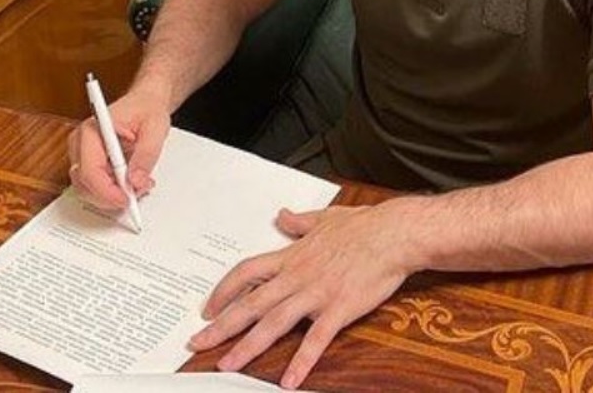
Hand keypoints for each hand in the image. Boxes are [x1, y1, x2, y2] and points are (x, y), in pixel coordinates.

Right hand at [67, 89, 169, 208]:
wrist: (145, 102)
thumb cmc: (147, 109)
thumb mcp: (155, 129)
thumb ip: (146, 155)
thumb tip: (136, 181)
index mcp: (92, 130)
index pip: (89, 170)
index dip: (107, 191)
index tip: (126, 199)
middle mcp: (81, 142)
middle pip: (84, 184)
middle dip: (110, 196)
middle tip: (136, 194)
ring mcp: (82, 153)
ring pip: (86, 189)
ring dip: (111, 195)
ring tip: (137, 185)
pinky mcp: (89, 162)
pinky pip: (93, 185)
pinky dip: (111, 191)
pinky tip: (129, 183)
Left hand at [188, 201, 415, 388]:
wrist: (394, 234)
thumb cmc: (364, 226)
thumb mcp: (325, 219)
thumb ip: (299, 222)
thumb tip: (282, 215)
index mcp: (292, 256)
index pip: (247, 273)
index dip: (224, 291)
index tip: (208, 308)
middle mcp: (297, 276)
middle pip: (250, 303)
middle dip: (221, 326)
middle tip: (197, 344)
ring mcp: (316, 293)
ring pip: (274, 323)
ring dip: (248, 346)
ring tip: (227, 365)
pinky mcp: (339, 308)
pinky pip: (315, 339)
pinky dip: (301, 361)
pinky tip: (289, 380)